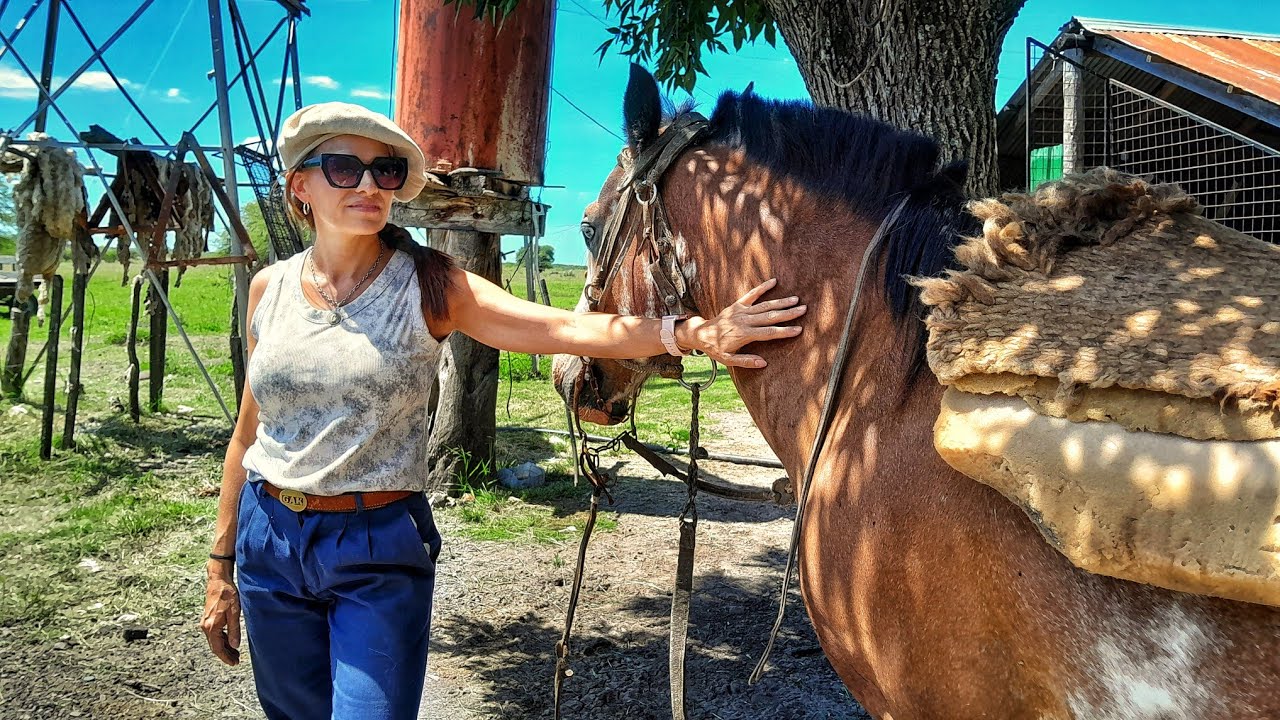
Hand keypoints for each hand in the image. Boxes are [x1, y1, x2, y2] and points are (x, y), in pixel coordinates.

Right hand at [200, 561, 241, 665]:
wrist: (218, 580)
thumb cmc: (228, 595)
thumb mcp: (234, 613)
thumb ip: (234, 630)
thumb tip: (235, 646)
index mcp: (211, 627)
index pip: (217, 648)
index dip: (225, 657)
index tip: (234, 663)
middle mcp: (205, 626)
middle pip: (215, 646)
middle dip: (225, 654)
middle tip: (236, 660)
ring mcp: (205, 622)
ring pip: (214, 640)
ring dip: (224, 647)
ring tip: (235, 653)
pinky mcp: (208, 618)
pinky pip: (214, 634)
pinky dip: (222, 639)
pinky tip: (229, 640)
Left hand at [677, 278, 804, 367]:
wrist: (701, 334)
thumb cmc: (716, 349)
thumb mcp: (728, 360)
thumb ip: (746, 361)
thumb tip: (763, 363)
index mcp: (744, 335)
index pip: (768, 333)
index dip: (784, 331)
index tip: (798, 329)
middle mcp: (744, 321)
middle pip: (770, 316)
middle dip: (788, 313)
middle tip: (803, 309)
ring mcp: (741, 311)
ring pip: (765, 305)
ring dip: (781, 302)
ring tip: (796, 299)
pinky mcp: (737, 305)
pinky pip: (751, 294)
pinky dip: (762, 287)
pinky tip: (774, 281)